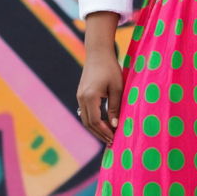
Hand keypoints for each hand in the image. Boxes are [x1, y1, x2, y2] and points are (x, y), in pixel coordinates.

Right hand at [77, 11, 122, 145]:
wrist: (98, 53)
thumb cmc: (111, 68)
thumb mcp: (117, 88)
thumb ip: (115, 107)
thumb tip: (115, 125)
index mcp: (90, 97)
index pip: (96, 121)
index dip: (105, 132)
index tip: (115, 139)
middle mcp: (82, 98)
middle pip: (89, 123)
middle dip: (100, 134)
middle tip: (112, 142)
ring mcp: (79, 97)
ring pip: (86, 119)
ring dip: (97, 129)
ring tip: (108, 137)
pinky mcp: (81, 95)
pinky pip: (86, 113)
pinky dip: (94, 121)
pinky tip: (104, 125)